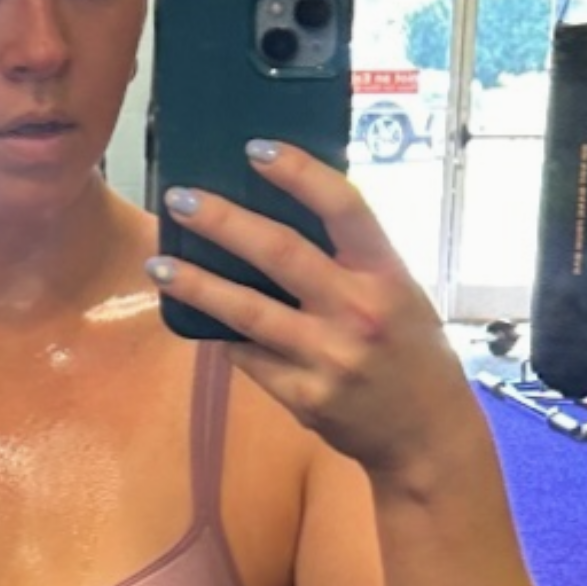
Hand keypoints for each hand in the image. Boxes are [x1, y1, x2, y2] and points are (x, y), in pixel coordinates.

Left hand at [152, 143, 472, 477]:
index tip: (255, 149)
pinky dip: (222, 336)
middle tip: (180, 199)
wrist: (427, 436)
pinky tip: (196, 320)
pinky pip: (250, 358)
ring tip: (159, 265)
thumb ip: (353, 260)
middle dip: (223, 222)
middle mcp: (357, 311)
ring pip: (248, 312)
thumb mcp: (400, 293)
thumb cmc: (411, 352)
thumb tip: (283, 215)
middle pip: (280, 252)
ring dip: (197, 285)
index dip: (298, 172)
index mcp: (386, 275)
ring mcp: (328, 358)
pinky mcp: (303, 397)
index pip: (343, 206)